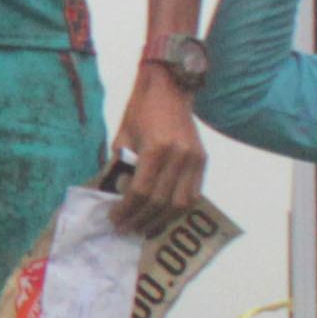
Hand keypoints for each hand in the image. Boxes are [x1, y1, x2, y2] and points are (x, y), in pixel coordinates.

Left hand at [112, 73, 206, 219]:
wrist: (170, 88)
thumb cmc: (140, 111)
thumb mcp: (123, 137)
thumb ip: (120, 167)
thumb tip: (113, 197)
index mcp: (156, 148)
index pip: (141, 190)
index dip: (127, 209)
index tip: (114, 219)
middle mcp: (179, 155)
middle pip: (160, 200)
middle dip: (141, 219)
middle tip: (125, 229)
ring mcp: (194, 158)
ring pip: (180, 203)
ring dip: (161, 220)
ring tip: (144, 228)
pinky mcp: (203, 159)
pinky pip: (194, 194)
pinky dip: (178, 209)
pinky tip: (163, 215)